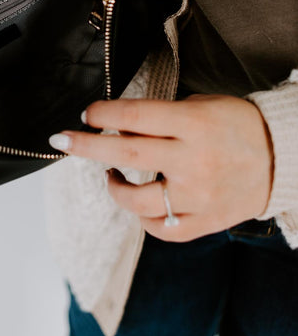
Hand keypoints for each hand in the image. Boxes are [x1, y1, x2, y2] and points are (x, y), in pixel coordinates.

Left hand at [48, 95, 274, 241]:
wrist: (281, 158)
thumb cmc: (234, 124)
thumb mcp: (200, 106)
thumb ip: (160, 118)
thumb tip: (115, 125)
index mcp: (194, 125)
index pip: (135, 118)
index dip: (103, 115)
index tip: (86, 114)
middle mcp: (194, 161)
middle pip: (126, 156)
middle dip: (86, 147)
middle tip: (60, 139)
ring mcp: (199, 196)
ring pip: (137, 200)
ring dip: (113, 187)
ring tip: (109, 175)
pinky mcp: (205, 222)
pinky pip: (161, 229)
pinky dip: (142, 217)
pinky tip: (139, 202)